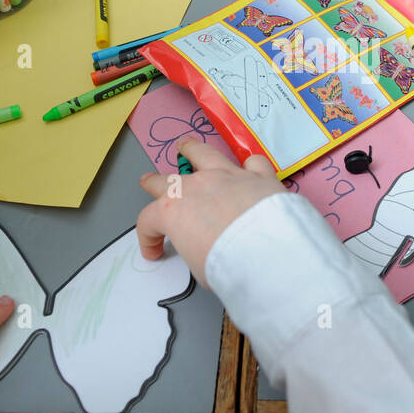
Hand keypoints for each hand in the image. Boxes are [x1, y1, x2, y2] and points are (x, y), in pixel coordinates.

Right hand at [136, 141, 285, 286]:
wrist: (266, 250)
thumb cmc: (225, 264)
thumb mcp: (198, 266)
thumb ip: (195, 249)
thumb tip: (205, 247)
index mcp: (174, 211)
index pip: (149, 221)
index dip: (148, 239)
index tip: (155, 252)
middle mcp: (197, 186)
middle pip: (167, 180)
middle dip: (154, 183)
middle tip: (148, 181)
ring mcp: (228, 176)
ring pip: (204, 154)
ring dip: (191, 149)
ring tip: (185, 146)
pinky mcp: (259, 176)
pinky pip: (252, 163)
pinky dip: (249, 166)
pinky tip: (249, 168)